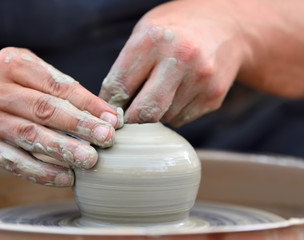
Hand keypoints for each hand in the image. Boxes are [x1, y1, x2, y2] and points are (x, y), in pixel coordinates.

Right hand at [0, 47, 122, 186]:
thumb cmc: (13, 80)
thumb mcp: (33, 69)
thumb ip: (64, 87)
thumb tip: (105, 116)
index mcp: (11, 65)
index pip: (56, 85)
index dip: (87, 103)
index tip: (111, 119)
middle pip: (43, 110)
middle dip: (78, 126)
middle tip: (106, 139)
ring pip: (29, 137)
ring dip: (63, 150)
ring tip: (89, 160)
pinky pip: (15, 162)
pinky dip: (42, 172)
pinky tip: (66, 177)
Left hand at [99, 0, 247, 125]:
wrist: (227, 26)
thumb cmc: (176, 30)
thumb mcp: (145, 32)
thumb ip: (127, 67)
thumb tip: (111, 106)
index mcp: (153, 40)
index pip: (119, 86)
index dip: (110, 104)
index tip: (110, 110)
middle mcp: (179, 59)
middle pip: (144, 112)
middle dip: (132, 119)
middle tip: (128, 116)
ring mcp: (200, 79)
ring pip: (163, 118)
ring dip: (155, 113)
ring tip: (160, 92)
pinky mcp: (213, 96)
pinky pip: (181, 119)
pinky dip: (173, 113)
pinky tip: (178, 93)